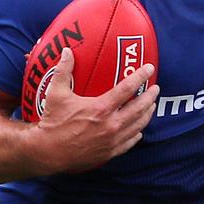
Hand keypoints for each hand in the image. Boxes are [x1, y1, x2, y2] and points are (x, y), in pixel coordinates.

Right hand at [26, 46, 158, 173]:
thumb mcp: (55, 94)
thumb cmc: (52, 122)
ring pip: (139, 125)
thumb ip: (63, 71)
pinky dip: (137, 133)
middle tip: (155, 88)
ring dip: (148, 114)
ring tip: (151, 106)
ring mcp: (113, 140)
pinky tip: (139, 129)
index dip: (141, 76)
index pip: (128, 88)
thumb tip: (67, 51)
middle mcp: (111, 125)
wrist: (48, 153)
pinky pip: (130, 142)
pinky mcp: (110, 152)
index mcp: (101, 108)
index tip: (149, 68)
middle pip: (140, 108)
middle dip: (150, 96)